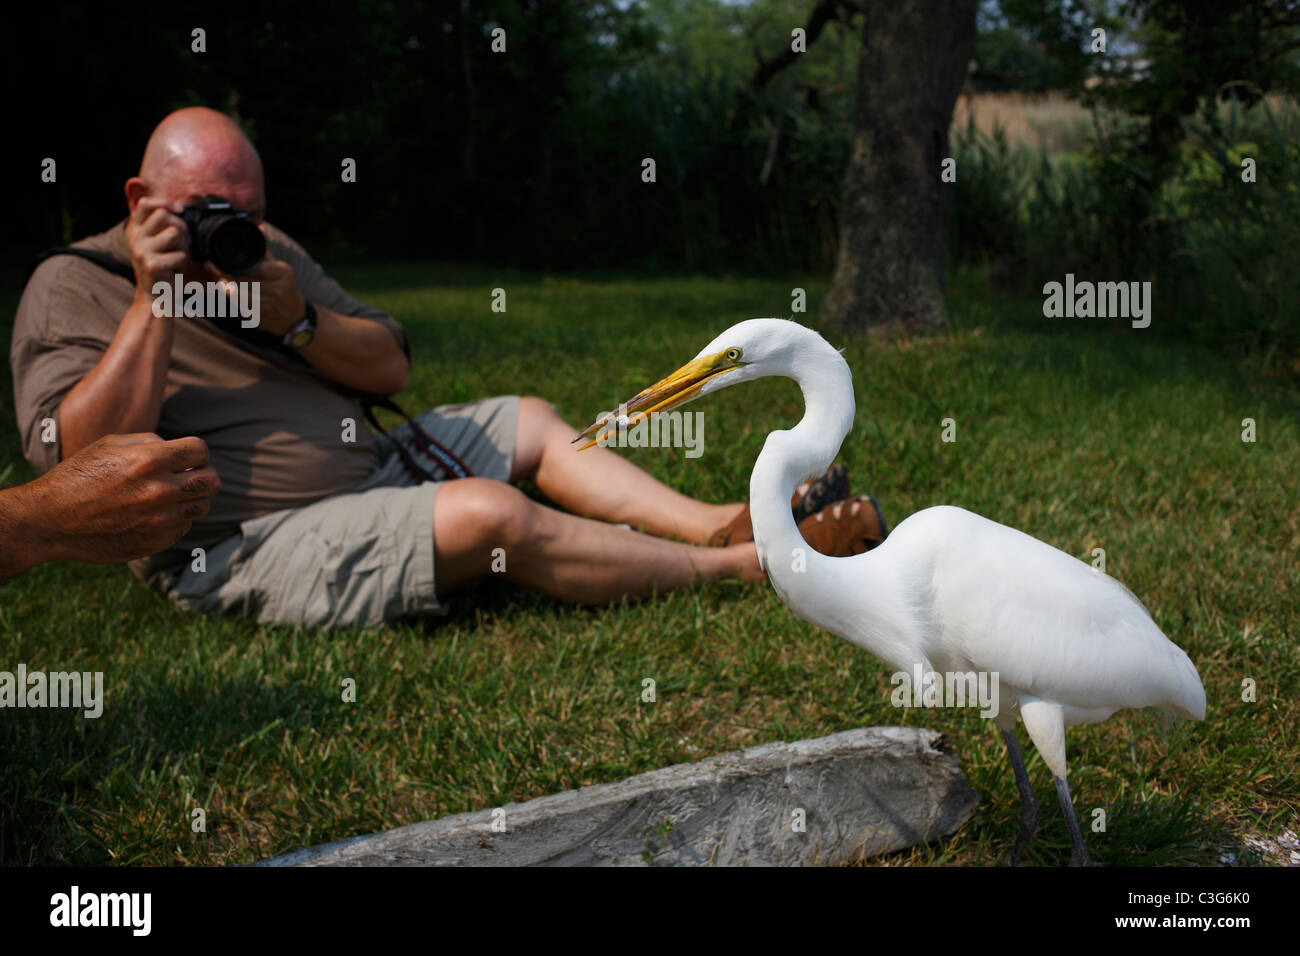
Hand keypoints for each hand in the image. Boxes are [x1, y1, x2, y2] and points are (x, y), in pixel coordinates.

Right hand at [19, 434, 220, 566]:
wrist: (49, 520)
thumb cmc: (78, 476)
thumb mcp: (108, 445)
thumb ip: (149, 441)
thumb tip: (178, 448)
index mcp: (148, 461)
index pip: (201, 451)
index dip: (194, 452)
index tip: (184, 457)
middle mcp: (160, 491)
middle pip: (212, 480)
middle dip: (200, 474)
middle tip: (183, 475)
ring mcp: (160, 520)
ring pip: (202, 506)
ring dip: (191, 498)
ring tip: (168, 495)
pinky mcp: (155, 542)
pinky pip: (183, 526)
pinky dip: (174, 519)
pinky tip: (151, 514)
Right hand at [125, 197, 191, 296]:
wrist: (154, 297)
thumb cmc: (161, 268)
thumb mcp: (155, 244)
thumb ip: (160, 227)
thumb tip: (179, 210)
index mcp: (134, 230)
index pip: (145, 204)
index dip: (164, 202)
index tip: (180, 210)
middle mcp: (135, 238)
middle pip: (164, 215)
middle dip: (181, 226)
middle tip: (184, 242)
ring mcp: (141, 251)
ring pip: (174, 233)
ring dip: (184, 245)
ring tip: (179, 256)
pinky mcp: (152, 264)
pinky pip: (181, 255)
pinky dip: (185, 263)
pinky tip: (176, 270)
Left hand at [209, 243, 304, 336]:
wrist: (296, 319)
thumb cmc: (286, 289)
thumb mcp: (281, 269)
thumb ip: (266, 252)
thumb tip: (259, 227)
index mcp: (284, 273)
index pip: (253, 267)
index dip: (234, 263)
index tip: (217, 258)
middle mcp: (278, 289)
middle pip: (244, 280)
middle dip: (224, 273)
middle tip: (209, 266)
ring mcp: (270, 306)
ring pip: (239, 295)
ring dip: (225, 287)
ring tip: (217, 280)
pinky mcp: (261, 319)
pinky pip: (241, 308)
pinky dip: (232, 300)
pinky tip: (226, 293)